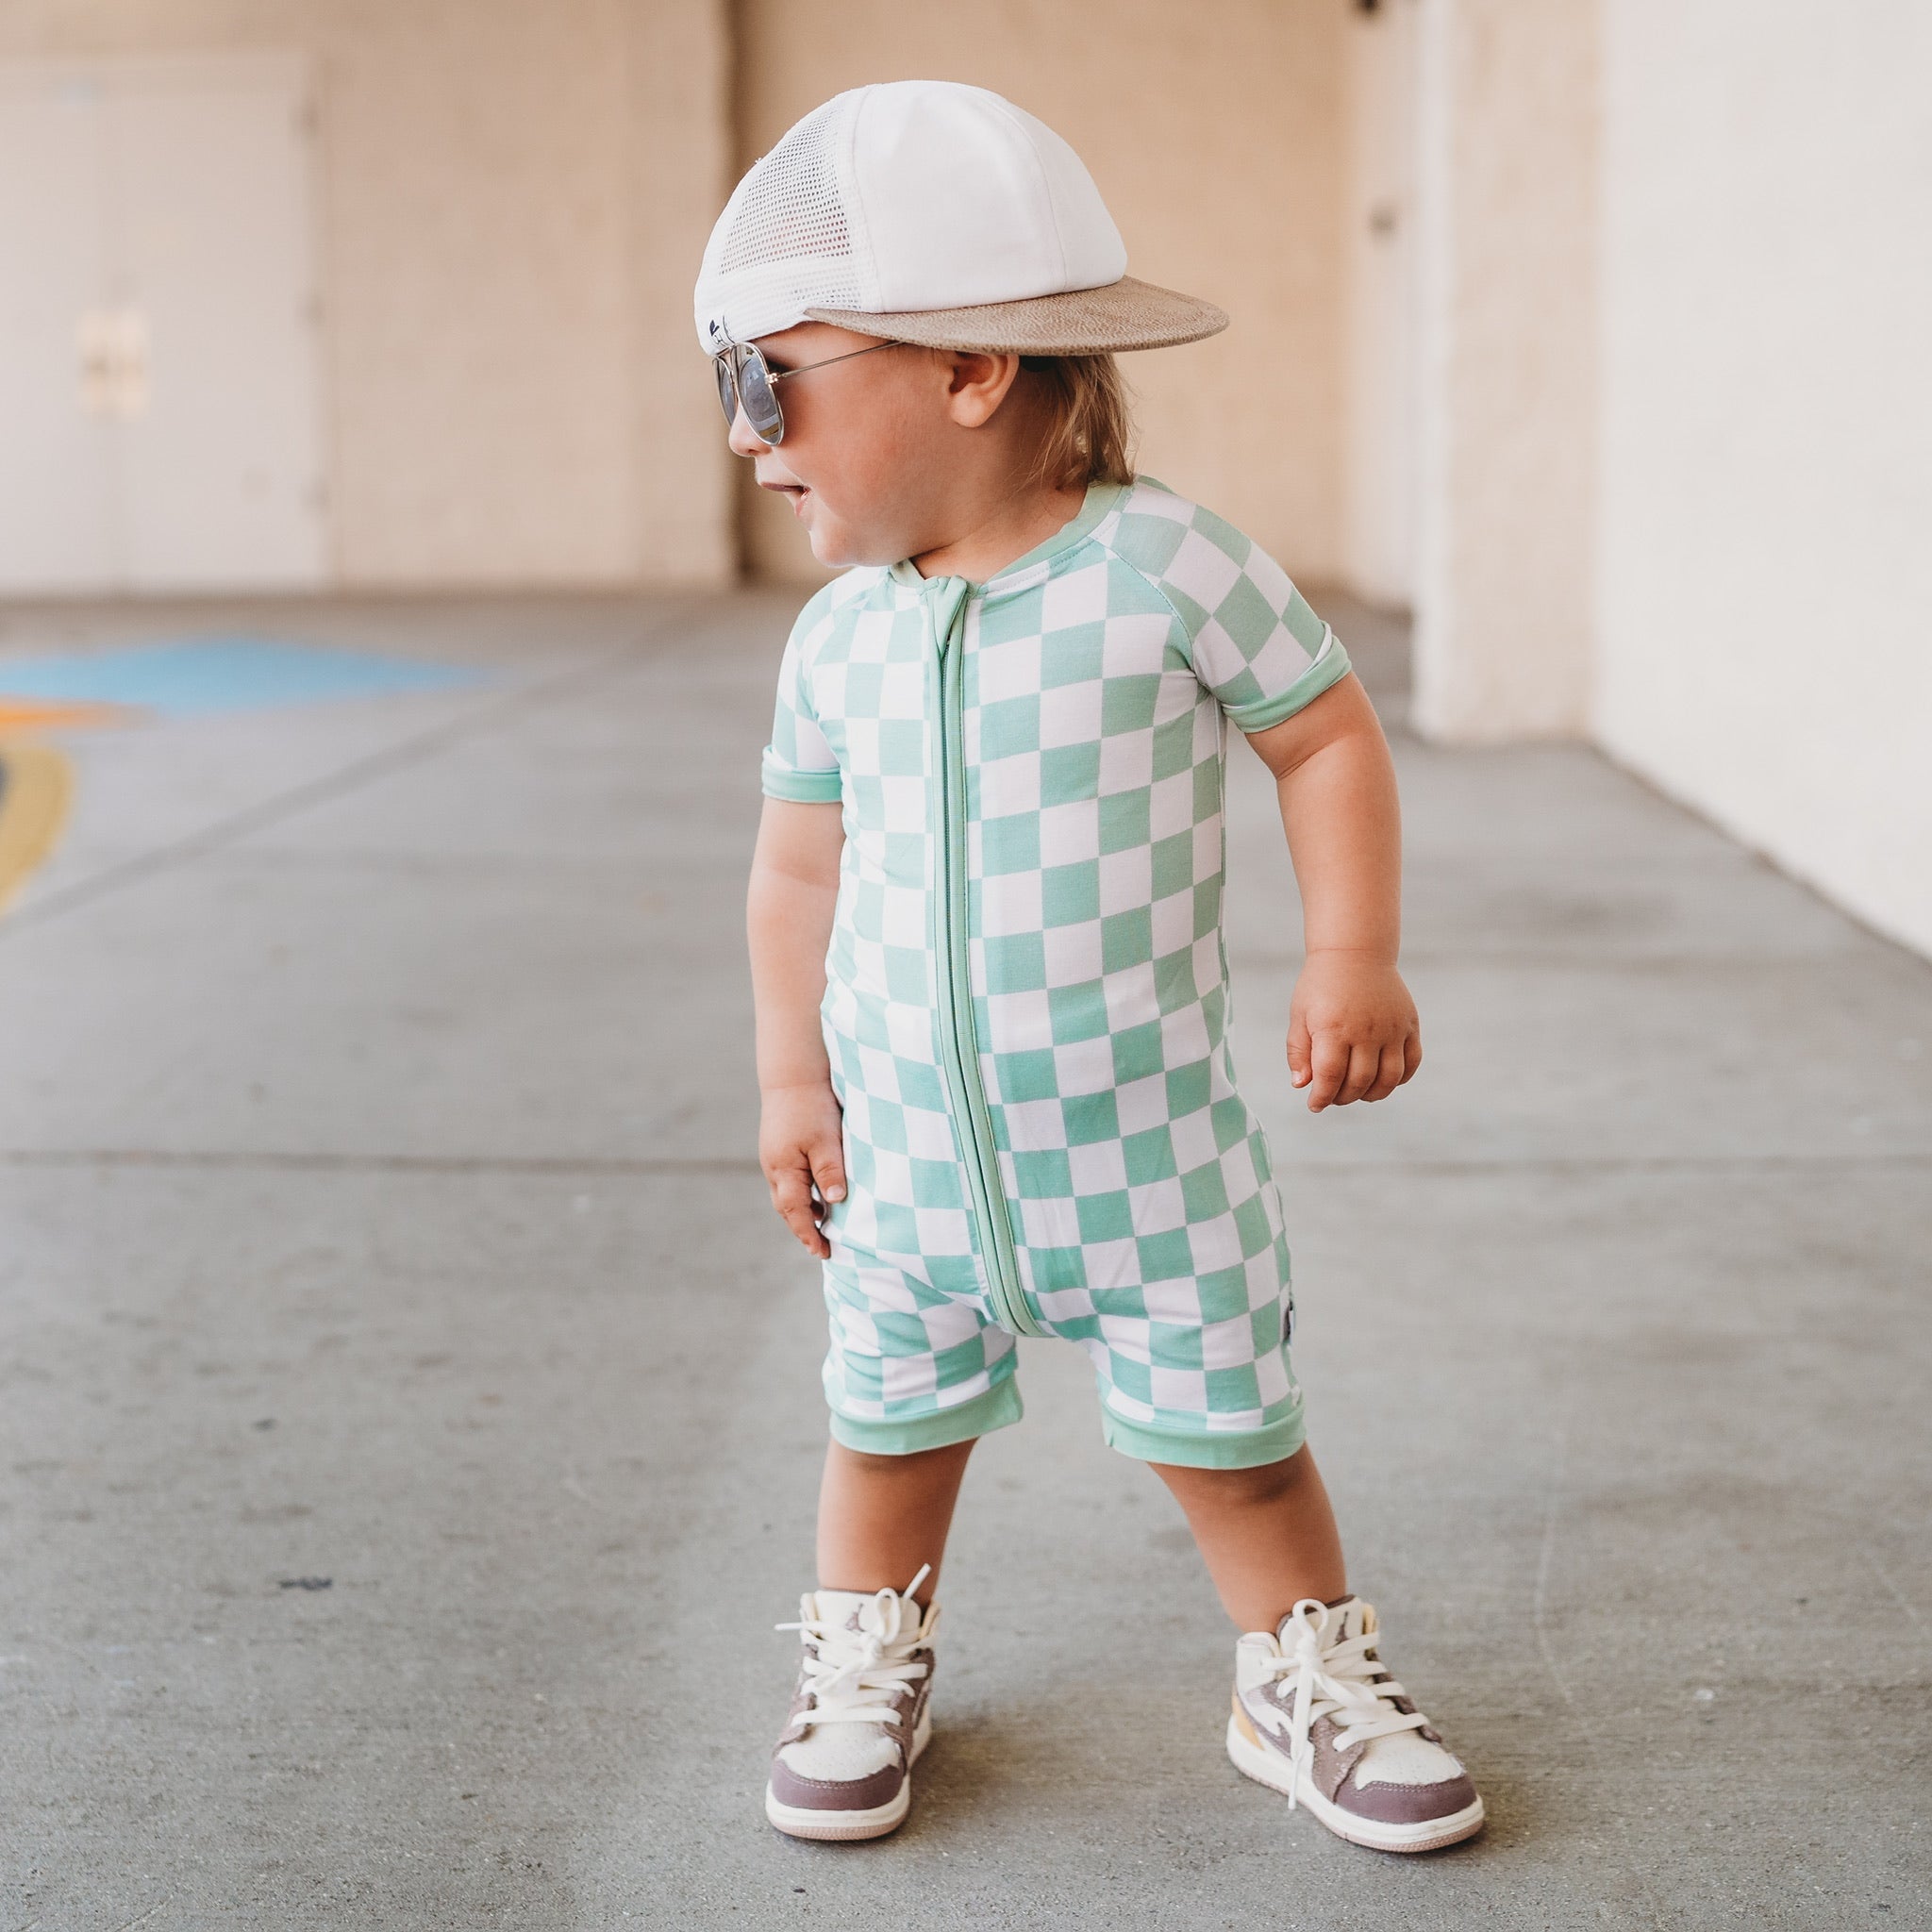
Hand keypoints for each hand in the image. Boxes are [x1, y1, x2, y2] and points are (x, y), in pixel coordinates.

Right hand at [758, 1079, 847, 1257]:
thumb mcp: (826, 1140)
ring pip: (787, 1196)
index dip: (809, 1235)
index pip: (796, 1213)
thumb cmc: (811, 1107)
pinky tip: (819, 1195)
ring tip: (823, 1225)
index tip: (823, 1253)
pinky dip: (802, 1194)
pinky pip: (789, 1181)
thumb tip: (835, 1201)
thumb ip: (830, 1171)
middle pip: (787, 1209)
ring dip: (803, 1212)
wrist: (792, 1076)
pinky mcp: (779, 1149)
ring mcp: (774, 1159)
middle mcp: (774, 1169)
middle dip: (804, 1229)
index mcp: (784, 1170)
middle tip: (823, 1247)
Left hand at [1287, 950, 1421, 1110]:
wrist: (1355, 953)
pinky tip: (1382, 1079)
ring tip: (1358, 1092)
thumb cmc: (1321, 986)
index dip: (1321, 1097)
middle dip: (1343, 1097)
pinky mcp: (1409, 1024)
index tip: (1315, 1105)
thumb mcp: (1299, 1015)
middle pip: (1359, 1082)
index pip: (1330, 1077)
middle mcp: (1366, 1030)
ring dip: (1372, 1094)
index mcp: (1333, 1028)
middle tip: (1333, 1096)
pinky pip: (1411, 1062)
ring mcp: (1391, 1028)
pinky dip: (1399, 1079)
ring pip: (1389, 1079)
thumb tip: (1301, 1085)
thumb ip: (1298, 1052)